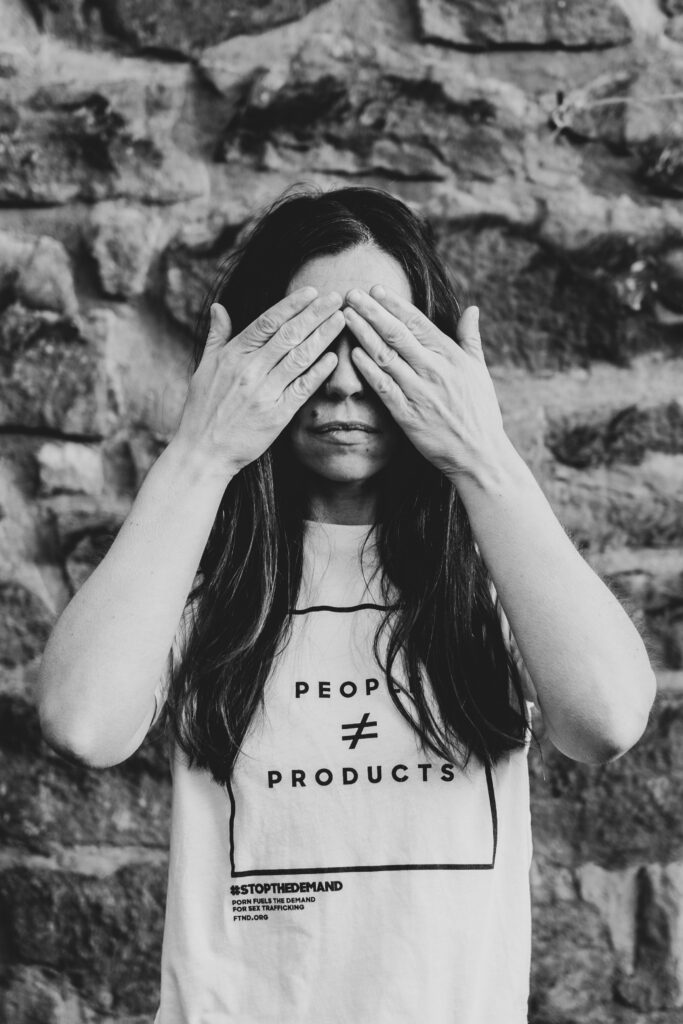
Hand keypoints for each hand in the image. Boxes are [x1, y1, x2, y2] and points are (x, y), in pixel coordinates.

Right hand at [173, 287, 343, 479]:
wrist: (203, 451)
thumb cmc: (202, 410)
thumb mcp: (203, 368)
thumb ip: (216, 336)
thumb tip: (220, 306)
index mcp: (232, 355)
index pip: (267, 322)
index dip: (291, 305)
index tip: (311, 292)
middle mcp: (250, 370)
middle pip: (289, 334)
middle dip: (315, 313)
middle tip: (336, 297)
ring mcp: (264, 392)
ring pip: (299, 357)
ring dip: (323, 336)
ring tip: (341, 319)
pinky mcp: (277, 415)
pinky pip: (302, 388)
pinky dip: (319, 371)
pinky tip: (334, 358)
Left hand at [343, 287, 507, 482]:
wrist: (478, 454)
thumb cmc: (480, 411)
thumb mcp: (479, 370)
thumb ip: (471, 338)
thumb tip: (472, 309)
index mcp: (450, 356)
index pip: (418, 323)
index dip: (395, 304)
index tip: (376, 289)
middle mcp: (433, 370)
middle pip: (397, 334)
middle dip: (373, 311)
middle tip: (352, 293)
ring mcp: (419, 392)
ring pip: (386, 356)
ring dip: (364, 334)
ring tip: (347, 316)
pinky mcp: (408, 415)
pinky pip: (383, 388)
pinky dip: (368, 370)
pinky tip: (353, 354)